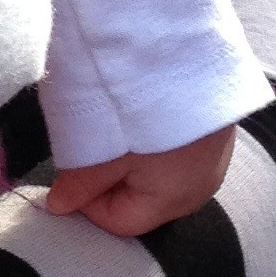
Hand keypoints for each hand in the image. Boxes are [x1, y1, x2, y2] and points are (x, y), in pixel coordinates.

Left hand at [47, 125, 235, 238]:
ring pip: (157, 180)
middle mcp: (197, 193)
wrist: (190, 55)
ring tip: (124, 128)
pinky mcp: (216, 141)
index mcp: (172, 202)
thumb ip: (80, 183)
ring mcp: (212, 166)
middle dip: (112, 181)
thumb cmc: (144, 107)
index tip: (75, 170)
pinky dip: (156, 145)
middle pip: (140, 203)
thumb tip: (59, 206)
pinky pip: (177, 158)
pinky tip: (147, 119)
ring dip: (134, 161)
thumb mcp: (102, 148)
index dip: (89, 200)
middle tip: (98, 145)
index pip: (118, 222)